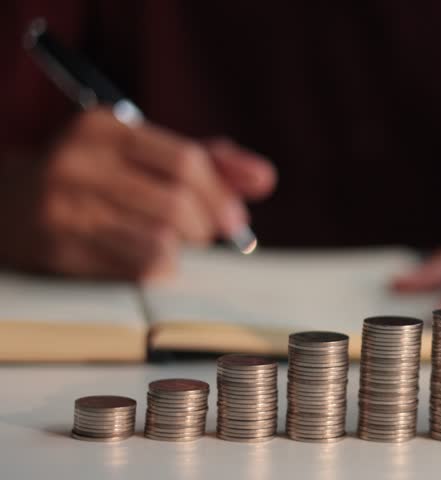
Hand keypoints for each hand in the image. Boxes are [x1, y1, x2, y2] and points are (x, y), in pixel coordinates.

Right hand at [0, 109, 275, 278]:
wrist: (7, 203)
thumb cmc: (96, 176)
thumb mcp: (143, 153)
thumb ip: (209, 161)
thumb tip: (265, 179)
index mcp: (105, 127)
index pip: (185, 161)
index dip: (221, 194)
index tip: (236, 218)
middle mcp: (79, 162)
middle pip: (177, 204)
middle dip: (206, 226)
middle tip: (208, 234)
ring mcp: (63, 207)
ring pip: (160, 240)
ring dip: (182, 248)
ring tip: (174, 242)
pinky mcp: (57, 249)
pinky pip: (134, 267)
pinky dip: (157, 268)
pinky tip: (151, 261)